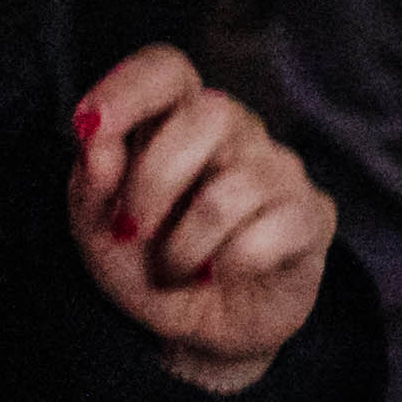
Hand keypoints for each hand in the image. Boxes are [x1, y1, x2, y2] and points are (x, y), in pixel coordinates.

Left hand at [69, 51, 334, 394]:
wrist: (199, 332)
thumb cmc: (149, 269)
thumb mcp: (99, 235)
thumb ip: (90, 187)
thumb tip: (96, 146)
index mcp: (177, 122)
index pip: (168, 69)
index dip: (129, 87)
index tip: (88, 127)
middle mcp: (237, 134)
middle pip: (211, 113)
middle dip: (156, 179)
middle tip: (131, 231)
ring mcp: (280, 172)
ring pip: (236, 185)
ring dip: (188, 244)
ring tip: (178, 269)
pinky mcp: (313, 216)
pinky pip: (274, 229)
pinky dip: (232, 264)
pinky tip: (224, 276)